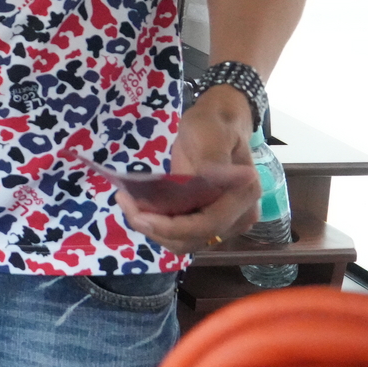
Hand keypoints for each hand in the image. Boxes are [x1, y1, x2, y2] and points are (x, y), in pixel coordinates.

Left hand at [119, 88, 263, 253]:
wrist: (217, 124)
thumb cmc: (211, 126)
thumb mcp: (207, 134)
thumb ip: (213, 159)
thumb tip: (238, 177)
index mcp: (243, 196)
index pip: (207, 226)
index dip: (171, 227)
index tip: (138, 215)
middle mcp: (238, 216)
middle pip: (193, 240)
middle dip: (156, 229)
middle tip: (125, 202)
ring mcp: (224, 222)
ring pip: (184, 241)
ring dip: (154, 229)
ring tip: (128, 201)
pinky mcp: (207, 221)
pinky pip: (181, 234)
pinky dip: (159, 225)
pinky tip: (139, 205)